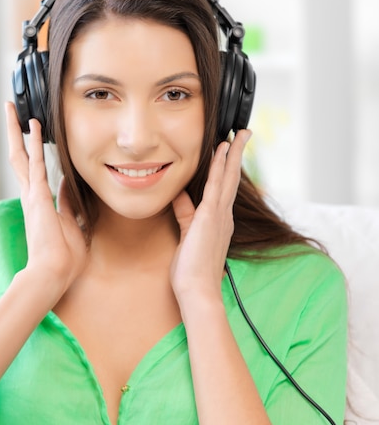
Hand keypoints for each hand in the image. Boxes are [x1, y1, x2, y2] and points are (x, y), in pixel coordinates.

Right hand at [5, 102, 86, 301]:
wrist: (53, 274)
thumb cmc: (64, 258)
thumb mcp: (73, 225)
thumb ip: (70, 204)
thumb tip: (72, 185)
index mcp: (40, 203)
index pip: (35, 171)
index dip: (34, 152)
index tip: (35, 135)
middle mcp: (31, 196)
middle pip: (20, 158)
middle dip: (15, 135)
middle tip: (12, 112)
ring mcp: (32, 195)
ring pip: (21, 156)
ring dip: (17, 131)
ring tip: (13, 109)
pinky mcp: (37, 196)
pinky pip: (35, 164)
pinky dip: (34, 144)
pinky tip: (32, 125)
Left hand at [170, 130, 251, 303]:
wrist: (197, 290)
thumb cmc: (191, 270)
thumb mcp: (186, 235)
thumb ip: (185, 213)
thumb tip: (179, 196)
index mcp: (219, 221)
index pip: (224, 188)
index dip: (228, 168)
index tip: (229, 150)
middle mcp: (224, 216)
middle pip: (232, 178)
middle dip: (237, 154)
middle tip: (244, 133)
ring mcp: (219, 216)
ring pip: (228, 178)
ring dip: (232, 154)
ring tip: (238, 134)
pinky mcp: (210, 217)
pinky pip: (216, 186)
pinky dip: (220, 167)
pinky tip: (221, 151)